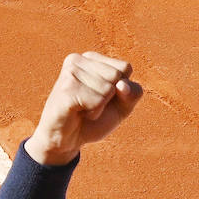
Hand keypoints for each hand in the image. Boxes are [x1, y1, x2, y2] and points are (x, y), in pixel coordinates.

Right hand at [26, 52, 143, 165]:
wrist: (66, 140)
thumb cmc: (93, 120)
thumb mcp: (123, 106)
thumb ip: (133, 93)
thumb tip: (122, 86)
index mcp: (90, 58)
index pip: (125, 67)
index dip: (121, 90)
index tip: (101, 97)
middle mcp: (78, 60)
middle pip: (117, 76)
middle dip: (110, 98)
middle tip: (90, 105)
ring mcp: (70, 72)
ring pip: (108, 89)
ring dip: (100, 107)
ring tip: (83, 108)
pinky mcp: (67, 88)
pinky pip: (98, 101)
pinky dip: (93, 113)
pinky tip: (78, 112)